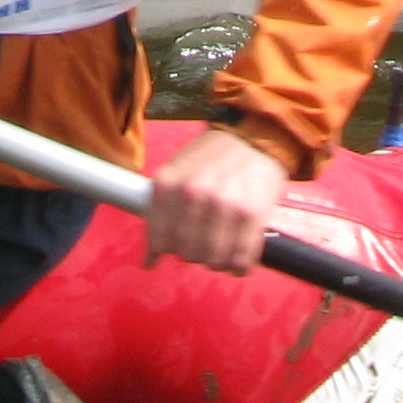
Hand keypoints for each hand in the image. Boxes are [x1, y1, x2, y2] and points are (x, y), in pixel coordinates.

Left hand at [144, 124, 287, 275]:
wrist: (254, 135)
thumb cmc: (213, 156)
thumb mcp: (177, 170)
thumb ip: (162, 210)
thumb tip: (149, 260)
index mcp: (168, 183)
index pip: (159, 239)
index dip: (166, 249)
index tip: (173, 249)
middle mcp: (193, 194)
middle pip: (187, 253)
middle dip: (194, 255)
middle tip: (203, 245)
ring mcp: (223, 205)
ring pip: (214, 260)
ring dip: (217, 262)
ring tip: (222, 252)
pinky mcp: (252, 214)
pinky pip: (241, 259)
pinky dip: (239, 267)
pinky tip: (238, 261)